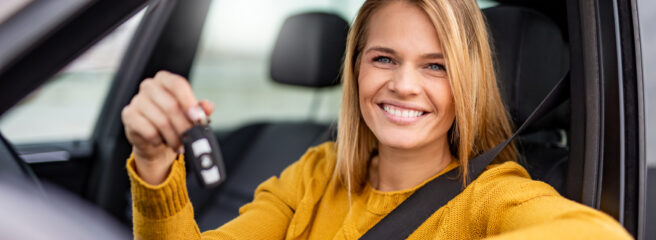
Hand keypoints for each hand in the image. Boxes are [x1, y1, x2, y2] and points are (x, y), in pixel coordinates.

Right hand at [121, 70, 213, 184]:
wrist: (154, 139)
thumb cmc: (174, 121)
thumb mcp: (190, 114)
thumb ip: (200, 109)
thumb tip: (208, 107)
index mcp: (165, 80)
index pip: (178, 84)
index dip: (189, 101)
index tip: (197, 118)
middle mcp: (149, 86)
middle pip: (171, 105)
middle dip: (184, 126)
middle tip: (192, 139)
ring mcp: (137, 100)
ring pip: (161, 121)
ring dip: (174, 137)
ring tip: (180, 145)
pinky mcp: (129, 115)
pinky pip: (148, 130)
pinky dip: (158, 140)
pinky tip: (161, 141)